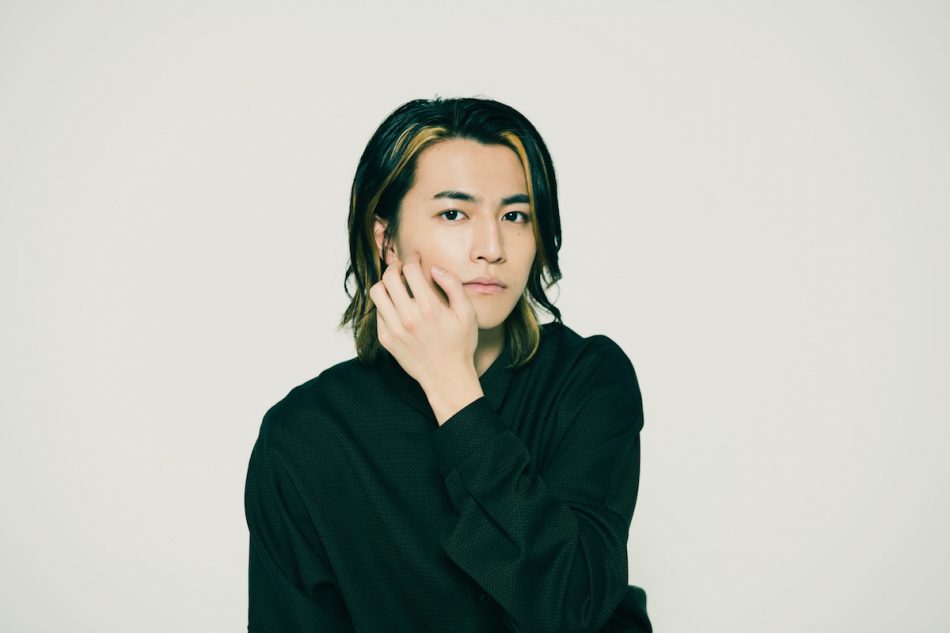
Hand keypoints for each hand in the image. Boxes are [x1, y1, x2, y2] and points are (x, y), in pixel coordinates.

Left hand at [370, 255, 483, 423]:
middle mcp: (408, 317)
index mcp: (429, 307)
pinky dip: (385, 304)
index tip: (416, 260)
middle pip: (389, 277)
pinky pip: (377, 312)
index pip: (410, 269)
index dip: (412, 259)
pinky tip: (397, 307)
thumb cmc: (460, 345)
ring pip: (377, 292)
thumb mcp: (467, 313)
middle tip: (403, 269)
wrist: (447, 377)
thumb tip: (435, 269)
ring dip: (386, 284)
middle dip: (396, 267)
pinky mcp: (386, 339)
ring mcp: (394, 329)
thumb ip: (452, 285)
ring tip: (396, 286)